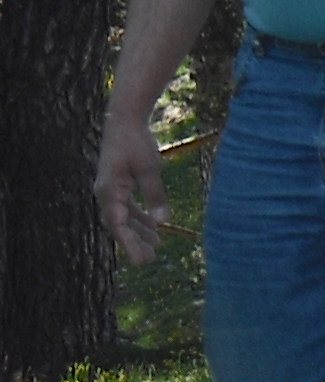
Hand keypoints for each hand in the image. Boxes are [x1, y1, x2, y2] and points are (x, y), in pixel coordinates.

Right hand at [94, 116, 167, 265]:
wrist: (124, 121)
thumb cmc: (136, 143)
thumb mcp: (149, 168)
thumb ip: (155, 195)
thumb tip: (162, 221)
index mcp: (108, 191)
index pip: (117, 224)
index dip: (129, 243)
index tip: (140, 259)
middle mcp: (105, 193)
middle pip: (119, 224)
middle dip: (134, 242)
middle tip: (150, 260)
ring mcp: (110, 190)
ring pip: (123, 217)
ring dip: (138, 231)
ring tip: (156, 247)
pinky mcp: (117, 185)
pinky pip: (127, 207)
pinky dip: (139, 217)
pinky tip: (155, 227)